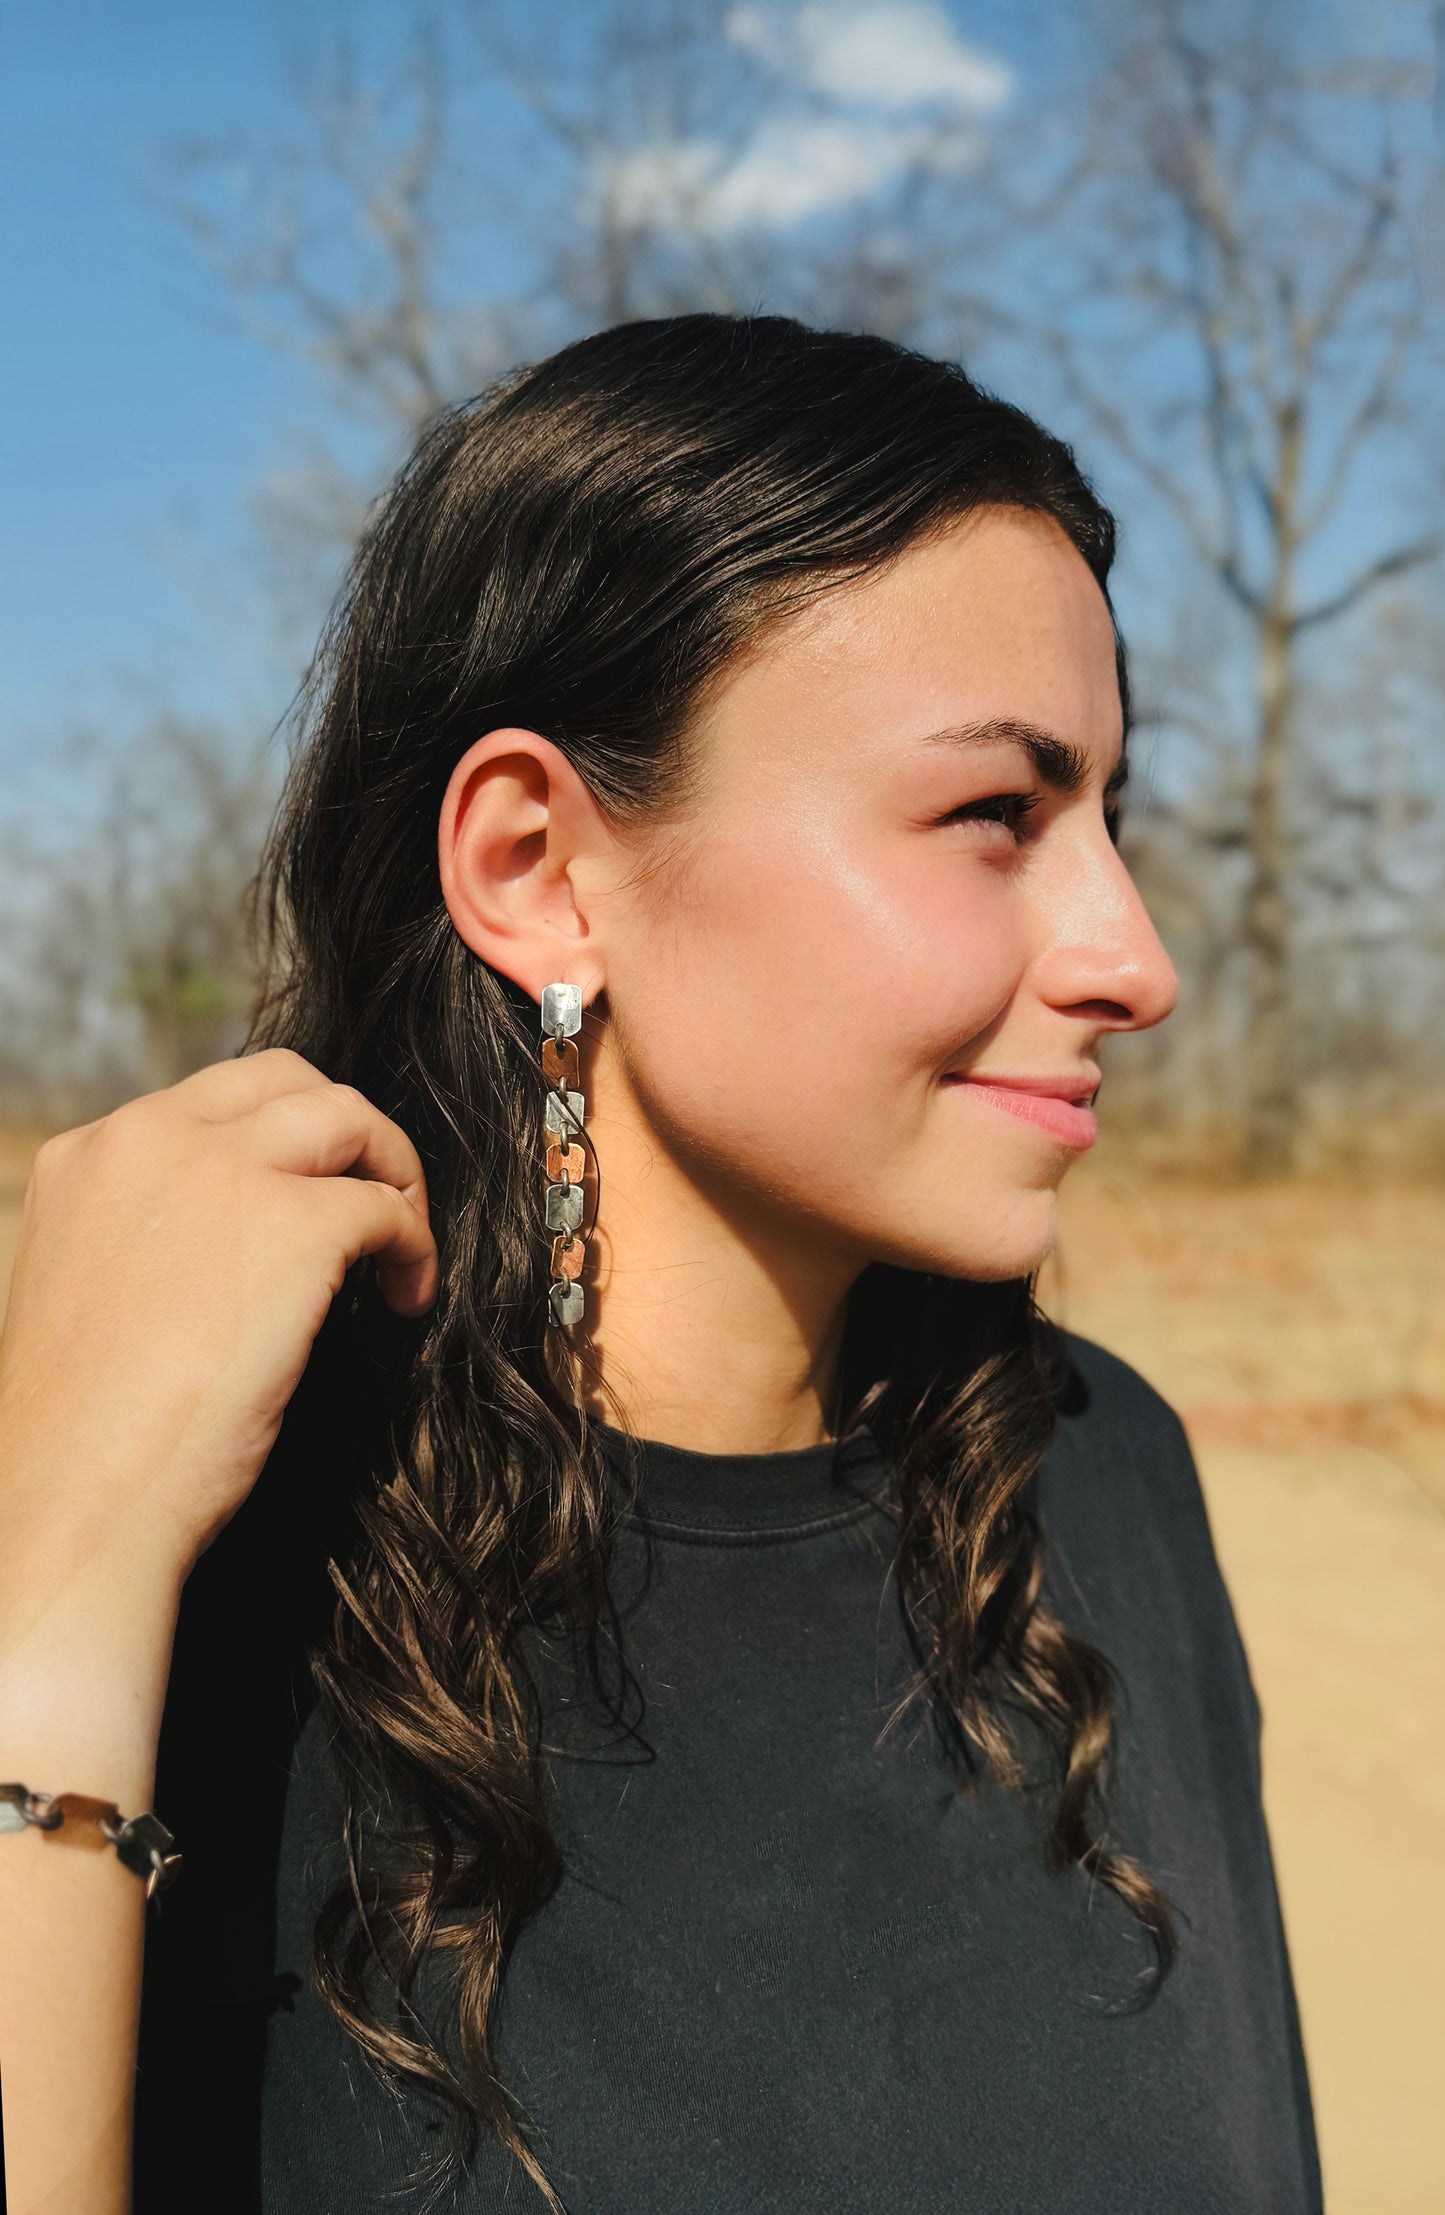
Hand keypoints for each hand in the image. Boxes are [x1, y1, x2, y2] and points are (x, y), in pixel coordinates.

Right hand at [0, 1049, 438, 1581]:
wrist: (77, 1501)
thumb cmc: (86, 1434)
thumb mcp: (97, 1287)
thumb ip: (154, 1234)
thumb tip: (240, 1242)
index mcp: (88, 1156)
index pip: (209, 1104)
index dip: (274, 1146)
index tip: (303, 1198)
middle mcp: (148, 1140)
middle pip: (286, 1079)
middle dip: (344, 1130)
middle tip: (373, 1198)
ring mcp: (223, 1173)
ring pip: (347, 1117)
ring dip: (392, 1171)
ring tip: (402, 1243)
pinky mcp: (295, 1226)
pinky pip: (384, 1206)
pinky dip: (413, 1244)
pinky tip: (406, 1299)